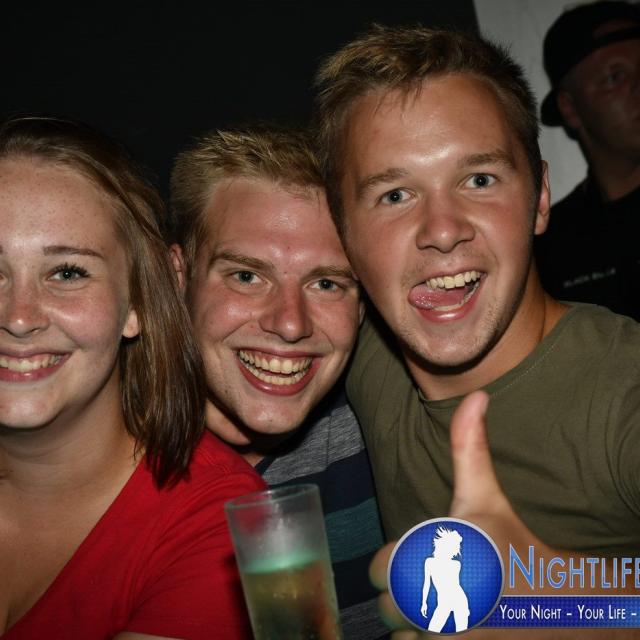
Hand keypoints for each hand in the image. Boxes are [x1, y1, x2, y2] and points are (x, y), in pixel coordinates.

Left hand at [368, 391, 555, 637]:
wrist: (559, 602)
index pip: (380, 569)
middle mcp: (446, 601)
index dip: (393, 564)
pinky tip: (452, 626)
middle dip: (403, 597)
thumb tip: (476, 395)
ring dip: (413, 624)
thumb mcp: (486, 496)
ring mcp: (455, 636)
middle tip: (432, 585)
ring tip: (442, 607)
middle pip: (388, 606)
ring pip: (401, 637)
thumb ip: (469, 448)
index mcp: (442, 555)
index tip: (417, 559)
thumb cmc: (512, 544)